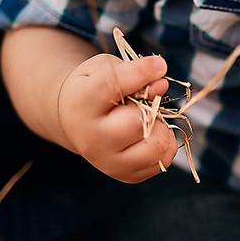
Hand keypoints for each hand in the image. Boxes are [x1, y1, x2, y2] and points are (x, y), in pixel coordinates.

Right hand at [56, 53, 177, 182]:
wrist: (74, 122)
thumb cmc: (92, 89)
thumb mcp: (105, 70)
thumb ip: (132, 71)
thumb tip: (162, 85)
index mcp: (80, 103)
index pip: (112, 86)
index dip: (140, 73)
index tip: (159, 65)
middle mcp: (91, 138)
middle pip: (136, 124)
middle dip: (150, 108)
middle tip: (146, 103)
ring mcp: (107, 161)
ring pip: (153, 148)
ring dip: (161, 129)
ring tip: (149, 120)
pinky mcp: (124, 175)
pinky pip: (161, 162)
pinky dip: (165, 145)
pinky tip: (151, 134)